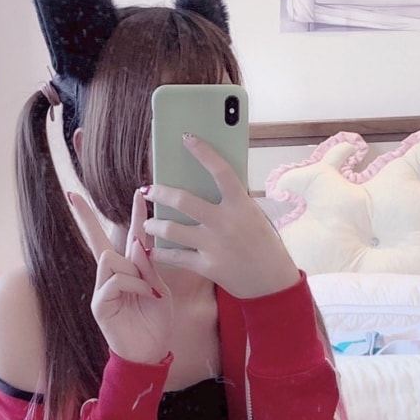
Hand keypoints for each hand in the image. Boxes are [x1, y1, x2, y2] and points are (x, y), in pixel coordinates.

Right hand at [69, 189, 171, 364]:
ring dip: (133, 269)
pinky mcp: (99, 303)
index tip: (137, 192)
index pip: (129, 236)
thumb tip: (138, 240)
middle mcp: (113, 276)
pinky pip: (114, 280)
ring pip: (110, 258)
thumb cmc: (156, 321)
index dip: (133, 215)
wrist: (151, 351)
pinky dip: (132, 284)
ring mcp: (102, 288)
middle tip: (72, 196)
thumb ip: (149, 267)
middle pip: (99, 240)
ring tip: (147, 290)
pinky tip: (143, 295)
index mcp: (131, 270)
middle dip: (86, 218)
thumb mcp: (160, 289)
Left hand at [142, 135, 299, 300]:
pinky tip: (151, 250)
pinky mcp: (207, 266)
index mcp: (241, 205)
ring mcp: (214, 246)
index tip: (186, 137)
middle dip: (160, 193)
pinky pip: (176, 257)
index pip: (220, 170)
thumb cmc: (262, 244)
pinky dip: (160, 254)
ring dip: (154, 225)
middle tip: (148, 190)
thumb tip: (203, 182)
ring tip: (148, 224)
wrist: (271, 282)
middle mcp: (225, 223)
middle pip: (183, 201)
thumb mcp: (253, 215)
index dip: (203, 152)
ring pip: (172, 230)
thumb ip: (231, 201)